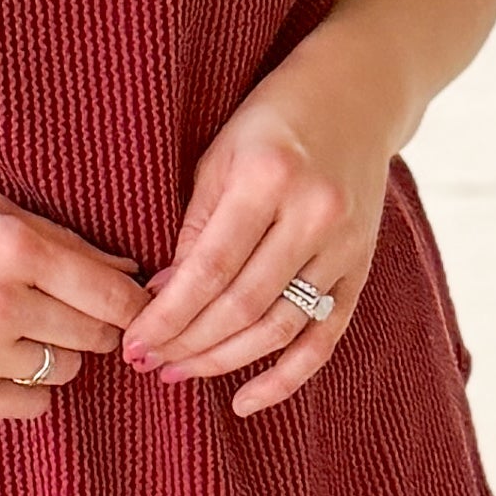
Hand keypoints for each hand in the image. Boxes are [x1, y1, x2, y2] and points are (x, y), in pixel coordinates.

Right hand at [0, 183, 142, 420]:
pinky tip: (0, 360)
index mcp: (12, 248)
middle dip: (94, 325)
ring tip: (20, 328)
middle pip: (96, 336)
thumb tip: (130, 273)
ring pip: (66, 371)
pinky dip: (27, 387)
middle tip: (68, 310)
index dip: (132, 302)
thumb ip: (62, 241)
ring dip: (56, 352)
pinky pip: (31, 406)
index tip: (130, 304)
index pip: (112, 294)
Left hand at [124, 46, 391, 418]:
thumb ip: (194, 225)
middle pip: (243, 305)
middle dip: (189, 343)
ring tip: (180, 372)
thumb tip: (162, 297)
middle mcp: (314, 214)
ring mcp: (346, 244)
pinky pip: (325, 336)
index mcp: (269, 177)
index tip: (133, 343)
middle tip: (148, 364)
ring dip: (225, 361)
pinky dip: (287, 375)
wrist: (359, 95)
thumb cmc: (272, 119)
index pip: (210, 268)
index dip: (168, 315)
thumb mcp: (221, 152)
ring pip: (280, 326)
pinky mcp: (363, 266)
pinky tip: (247, 400)